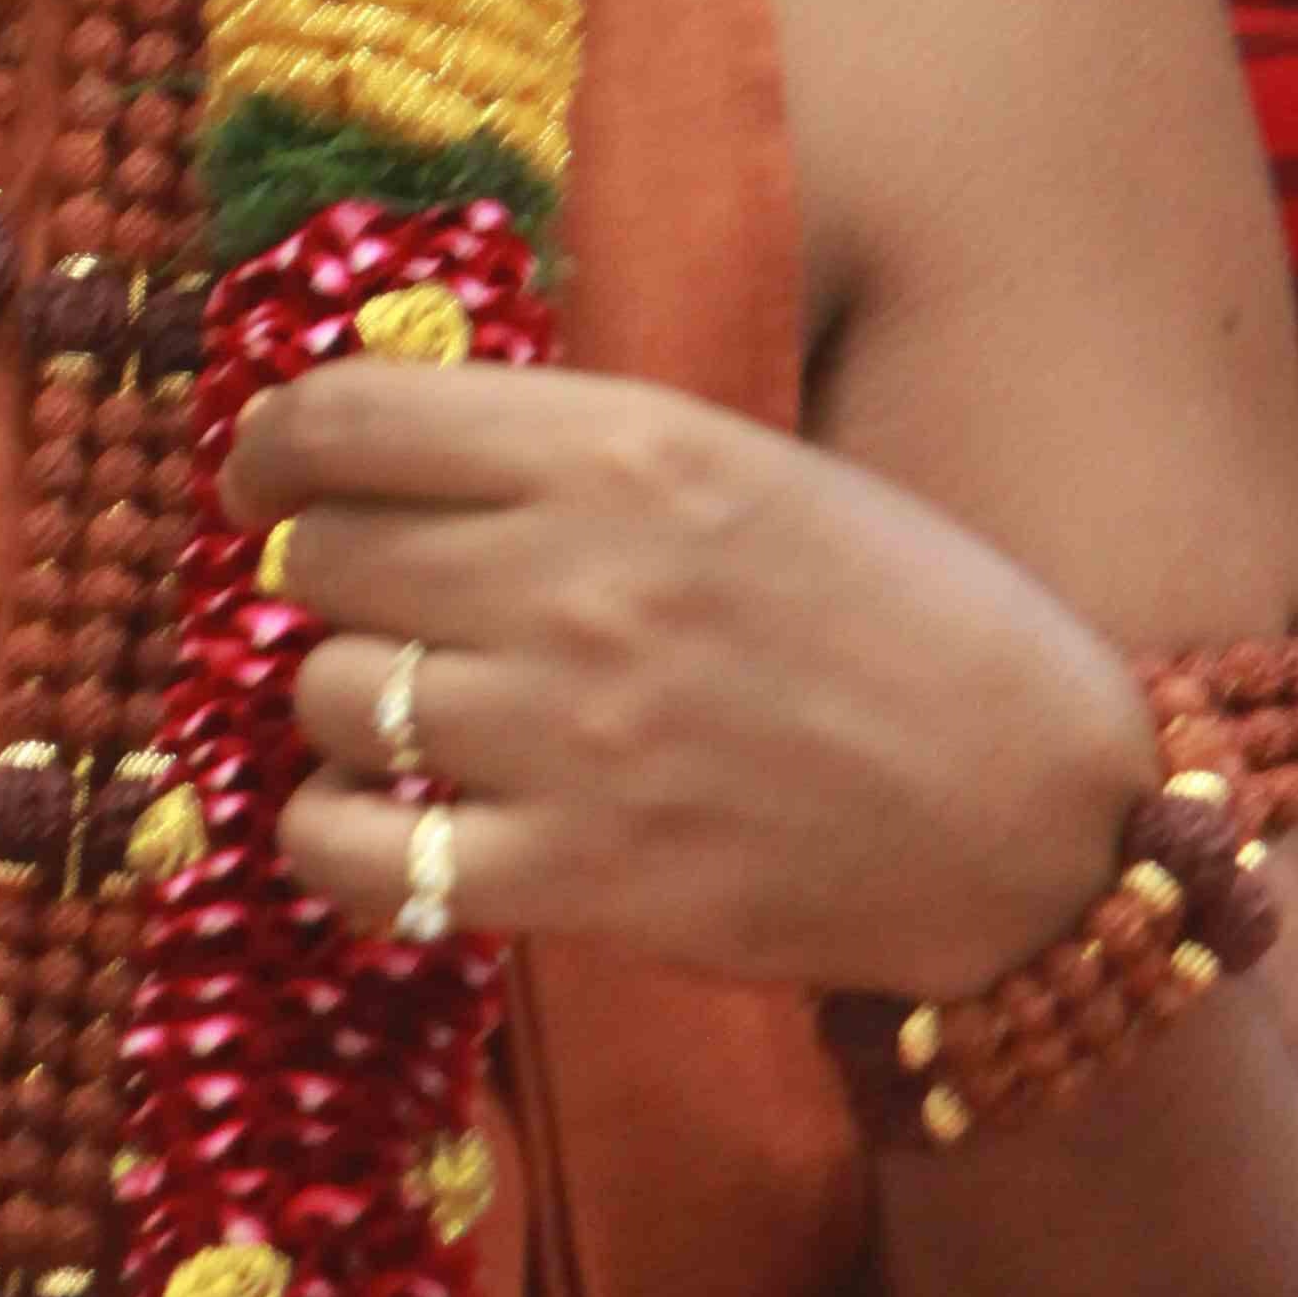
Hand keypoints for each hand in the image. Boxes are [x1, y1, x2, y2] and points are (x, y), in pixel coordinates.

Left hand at [225, 358, 1160, 1002]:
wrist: (1030, 813)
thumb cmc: (899, 619)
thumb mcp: (745, 466)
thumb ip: (572, 449)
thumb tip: (386, 444)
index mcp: (624, 449)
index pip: (344, 419)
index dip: (272, 447)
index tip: (267, 479)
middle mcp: (577, 578)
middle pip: (317, 557)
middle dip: (329, 579)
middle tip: (386, 611)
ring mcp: (568, 735)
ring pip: (323, 697)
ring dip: (346, 708)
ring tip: (419, 720)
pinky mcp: (575, 878)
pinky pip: (353, 853)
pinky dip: (337, 839)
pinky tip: (387, 826)